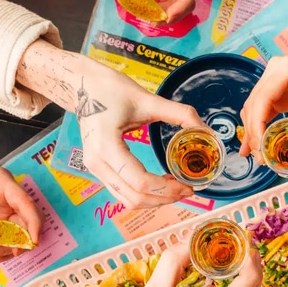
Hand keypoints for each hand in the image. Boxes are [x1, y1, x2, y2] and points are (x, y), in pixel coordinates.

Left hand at [0, 162, 43, 260]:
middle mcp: (10, 197)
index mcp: (2, 183)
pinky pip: (10, 234)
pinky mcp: (0, 217)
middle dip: (23, 238)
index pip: (26, 202)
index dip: (33, 222)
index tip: (34, 241)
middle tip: (11, 252)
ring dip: (13, 245)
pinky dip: (5, 246)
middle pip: (29, 218)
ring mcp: (6, 207)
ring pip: (21, 229)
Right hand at [16, 42, 203, 208]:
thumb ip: (179, 113)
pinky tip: (161, 184)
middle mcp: (97, 162)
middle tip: (187, 189)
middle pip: (134, 197)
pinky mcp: (99, 170)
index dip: (167, 189)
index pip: (140, 181)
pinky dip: (144, 195)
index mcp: (107, 145)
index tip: (188, 185)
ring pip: (127, 200)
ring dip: (155, 200)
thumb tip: (205, 128)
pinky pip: (122, 193)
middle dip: (164, 198)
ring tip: (176, 188)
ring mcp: (95, 169)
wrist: (82, 86)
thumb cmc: (111, 89)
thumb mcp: (148, 99)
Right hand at [240, 47, 287, 166]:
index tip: (261, 150)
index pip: (261, 102)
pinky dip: (260, 123)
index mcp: (287, 70)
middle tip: (260, 158)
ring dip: (253, 129)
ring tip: (256, 153)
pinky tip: (260, 141)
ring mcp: (275, 77)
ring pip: (254, 106)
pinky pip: (264, 106)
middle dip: (253, 133)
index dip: (257, 128)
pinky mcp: (280, 86)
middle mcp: (275, 70)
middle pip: (254, 105)